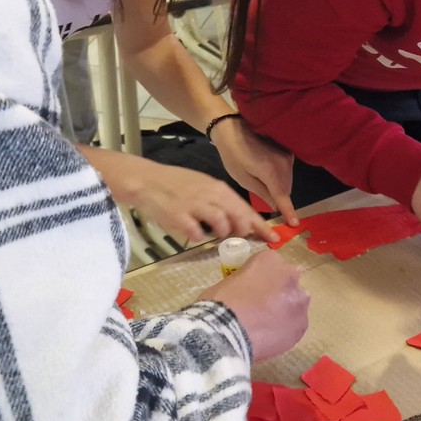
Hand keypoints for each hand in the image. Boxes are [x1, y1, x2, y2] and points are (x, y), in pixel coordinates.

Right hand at [78, 146, 275, 243]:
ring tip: (211, 232)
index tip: (274, 239)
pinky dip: (198, 236)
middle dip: (242, 232)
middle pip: (239, 218)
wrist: (147, 180)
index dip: (261, 226)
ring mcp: (196, 207)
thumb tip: (238, 220)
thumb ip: (221, 201)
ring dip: (220, 234)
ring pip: (222, 226)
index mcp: (219, 189)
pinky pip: (197, 234)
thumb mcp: (204, 186)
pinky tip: (192, 231)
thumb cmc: (176, 184)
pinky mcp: (180, 218)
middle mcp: (211, 196)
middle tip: (236, 237)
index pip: (246, 209)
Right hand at [203, 251, 309, 360]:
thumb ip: (247, 281)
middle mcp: (290, 275)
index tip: (255, 290)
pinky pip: (295, 326)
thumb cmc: (219, 303)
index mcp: (270, 260)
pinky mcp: (302, 324)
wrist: (227, 331)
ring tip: (266, 326)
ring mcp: (299, 300)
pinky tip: (270, 338)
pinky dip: (286, 331)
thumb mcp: (229, 280)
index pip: (272, 265)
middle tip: (263, 308)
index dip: (264, 280)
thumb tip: (248, 292)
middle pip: (289, 283)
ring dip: (285, 311)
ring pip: (296, 305)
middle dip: (279, 293)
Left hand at [211, 118, 297, 225]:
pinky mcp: (287, 151)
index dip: (289, 211)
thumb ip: (262, 192)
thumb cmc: (233, 154)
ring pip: (288, 181)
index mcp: (271, 171)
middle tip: (263, 198)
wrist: (233, 128)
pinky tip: (265, 172)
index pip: (283, 196)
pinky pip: (287, 171)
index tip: (295, 224)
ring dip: (279, 187)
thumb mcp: (242, 177)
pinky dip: (280, 177)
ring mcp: (288, 156)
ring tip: (261, 181)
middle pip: (287, 189)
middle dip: (279, 198)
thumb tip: (275, 205)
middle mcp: (284, 163)